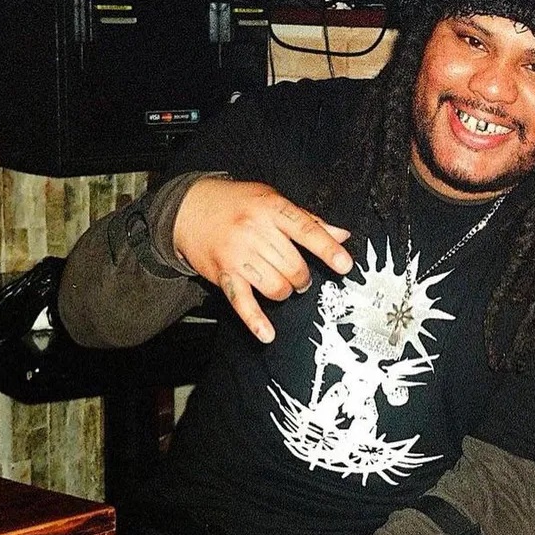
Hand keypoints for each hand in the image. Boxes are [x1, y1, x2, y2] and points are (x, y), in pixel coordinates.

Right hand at [173, 176, 353, 342]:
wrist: (189, 208)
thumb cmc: (237, 204)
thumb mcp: (273, 201)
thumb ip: (308, 220)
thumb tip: (341, 235)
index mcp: (272, 209)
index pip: (306, 231)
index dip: (327, 249)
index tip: (344, 265)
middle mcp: (255, 231)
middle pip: (294, 266)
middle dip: (303, 277)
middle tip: (299, 276)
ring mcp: (238, 254)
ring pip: (276, 286)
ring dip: (285, 292)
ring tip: (283, 285)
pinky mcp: (223, 275)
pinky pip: (243, 302)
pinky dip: (255, 321)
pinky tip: (267, 334)